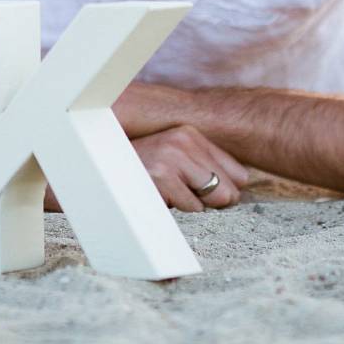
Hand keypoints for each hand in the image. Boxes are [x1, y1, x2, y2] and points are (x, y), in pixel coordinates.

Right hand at [133, 125, 248, 210]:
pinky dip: (178, 209)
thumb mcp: (176, 159)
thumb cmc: (142, 170)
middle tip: (182, 193)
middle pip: (230, 189)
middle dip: (212, 200)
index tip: (205, 192)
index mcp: (190, 134)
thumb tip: (241, 187)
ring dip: (191, 203)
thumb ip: (207, 167)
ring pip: (214, 198)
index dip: (226, 190)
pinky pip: (192, 207)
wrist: (102, 173)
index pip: (238, 172)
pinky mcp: (162, 176)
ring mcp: (172, 156)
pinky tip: (158, 195)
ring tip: (166, 191)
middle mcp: (183, 140)